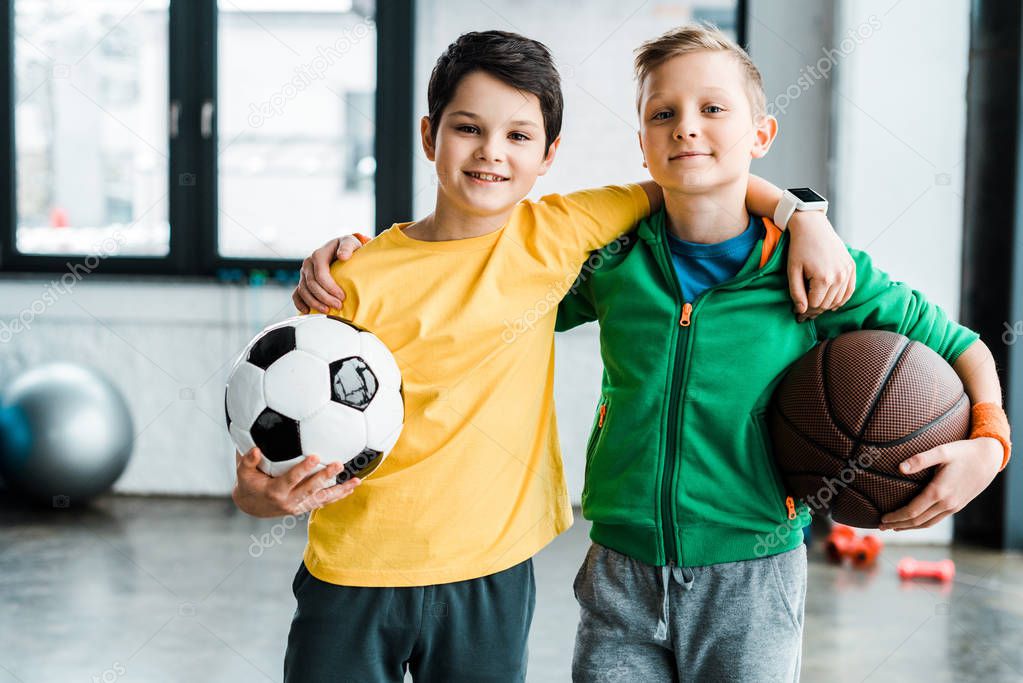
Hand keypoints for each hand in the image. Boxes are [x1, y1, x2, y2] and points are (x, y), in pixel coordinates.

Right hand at [231, 447, 359, 517]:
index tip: (316, 457)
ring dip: (339, 490)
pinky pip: (323, 502)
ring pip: (322, 499)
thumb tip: (256, 448)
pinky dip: (338, 495)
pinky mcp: (304, 507)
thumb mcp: (242, 473)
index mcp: (275, 491)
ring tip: (356, 481)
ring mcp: (298, 506)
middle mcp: (288, 501)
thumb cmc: (248, 484)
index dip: (303, 469)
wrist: (251, 506)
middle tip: (339, 464)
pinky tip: (352, 488)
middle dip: (325, 477)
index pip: (291, 479)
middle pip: (310, 489)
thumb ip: (247, 460)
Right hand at [292, 234, 365, 313]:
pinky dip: (300, 304)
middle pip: (312, 284)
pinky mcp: (302, 281)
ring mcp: (304, 273)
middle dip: (324, 297)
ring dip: (314, 303)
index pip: (320, 274)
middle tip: (338, 306)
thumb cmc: (346, 248)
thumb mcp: (350, 242)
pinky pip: (296, 294)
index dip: (330, 287)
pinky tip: (308, 311)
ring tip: (327, 310)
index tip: (342, 296)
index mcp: (318, 255)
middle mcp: (308, 264)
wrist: (340, 249)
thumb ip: (347, 247)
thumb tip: (343, 256)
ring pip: (303, 291)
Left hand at [785, 211, 855, 321]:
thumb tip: (801, 311)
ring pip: (838, 300)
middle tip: (804, 314)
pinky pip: (849, 290)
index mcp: (824, 279)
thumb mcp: (793, 270)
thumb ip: (796, 292)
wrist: (813, 226)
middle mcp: (839, 277)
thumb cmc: (799, 247)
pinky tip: (831, 303)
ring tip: (815, 308)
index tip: (798, 316)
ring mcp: (847, 271)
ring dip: (827, 306)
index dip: (805, 312)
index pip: (815, 305)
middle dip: (815, 311)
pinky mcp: (851, 266)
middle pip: (827, 304)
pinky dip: (841, 299)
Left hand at [878, 438, 1002, 530]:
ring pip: (928, 523)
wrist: (988, 459)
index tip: (881, 518)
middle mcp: (947, 503)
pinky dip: (922, 524)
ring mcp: (953, 506)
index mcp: (939, 491)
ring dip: (909, 527)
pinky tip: (914, 522)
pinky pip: (937, 519)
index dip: (896, 517)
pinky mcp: (958, 506)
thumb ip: (921, 459)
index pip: (913, 511)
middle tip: (880, 526)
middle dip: (898, 525)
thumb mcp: (942, 451)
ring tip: (893, 528)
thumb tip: (900, 467)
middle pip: (918, 521)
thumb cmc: (963, 452)